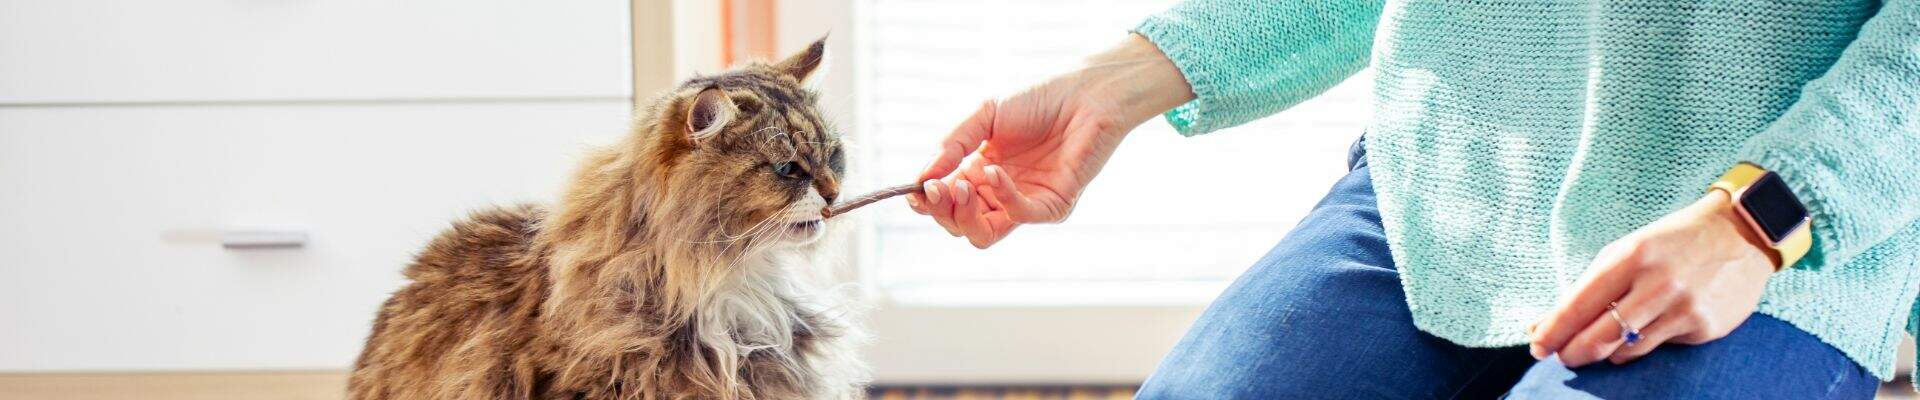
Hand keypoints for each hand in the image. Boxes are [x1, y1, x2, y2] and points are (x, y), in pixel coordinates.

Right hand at [907, 35, 1192, 247]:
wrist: (1086, 92)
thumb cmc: (1039, 98)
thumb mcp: (984, 115)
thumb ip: (952, 146)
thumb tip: (919, 178)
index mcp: (980, 173)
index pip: (946, 202)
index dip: (926, 202)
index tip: (913, 192)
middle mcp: (1000, 193)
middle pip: (958, 225)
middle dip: (941, 211)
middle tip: (936, 189)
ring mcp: (1026, 202)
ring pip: (982, 234)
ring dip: (963, 216)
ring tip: (959, 186)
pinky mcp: (1053, 206)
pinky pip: (1020, 216)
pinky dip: (1001, 197)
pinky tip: (994, 172)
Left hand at [1528, 191, 1779, 366]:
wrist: (1742, 233)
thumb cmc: (1672, 242)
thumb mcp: (1627, 250)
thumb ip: (1589, 286)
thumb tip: (1545, 323)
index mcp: (1630, 257)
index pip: (1579, 304)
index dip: (1553, 330)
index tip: (1537, 345)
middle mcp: (1657, 283)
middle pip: (1599, 335)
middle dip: (1573, 352)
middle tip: (1562, 356)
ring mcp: (1683, 307)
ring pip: (1627, 349)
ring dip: (1605, 354)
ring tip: (1597, 347)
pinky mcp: (1704, 327)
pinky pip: (1659, 346)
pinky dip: (1641, 344)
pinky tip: (1644, 331)